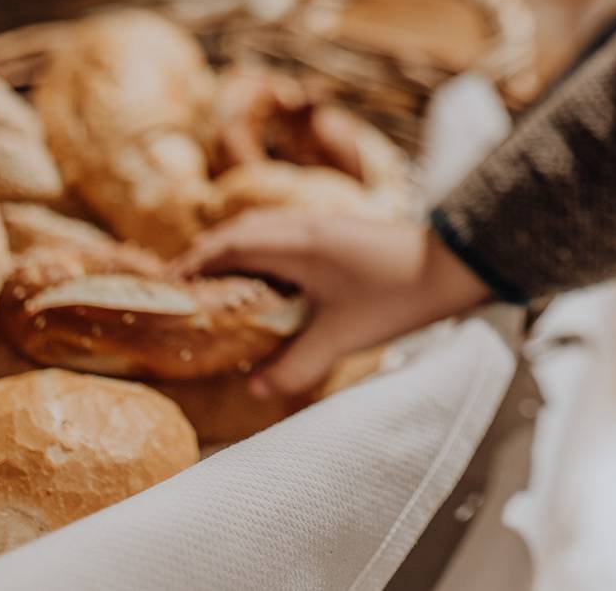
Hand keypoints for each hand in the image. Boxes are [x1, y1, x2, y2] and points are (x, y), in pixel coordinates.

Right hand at [170, 213, 491, 396]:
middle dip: (206, 256)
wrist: (450, 264)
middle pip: (240, 232)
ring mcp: (323, 225)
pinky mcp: (337, 234)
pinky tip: (264, 282)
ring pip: (263, 230)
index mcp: (297, 243)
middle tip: (179, 289)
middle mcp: (304, 226)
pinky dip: (260, 253)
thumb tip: (255, 390)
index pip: (230, 245)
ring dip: (234, 252)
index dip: (194, 263)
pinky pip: (283, 236)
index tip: (164, 286)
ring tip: (213, 287)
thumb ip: (295, 363)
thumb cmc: (395, 296)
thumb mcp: (342, 336)